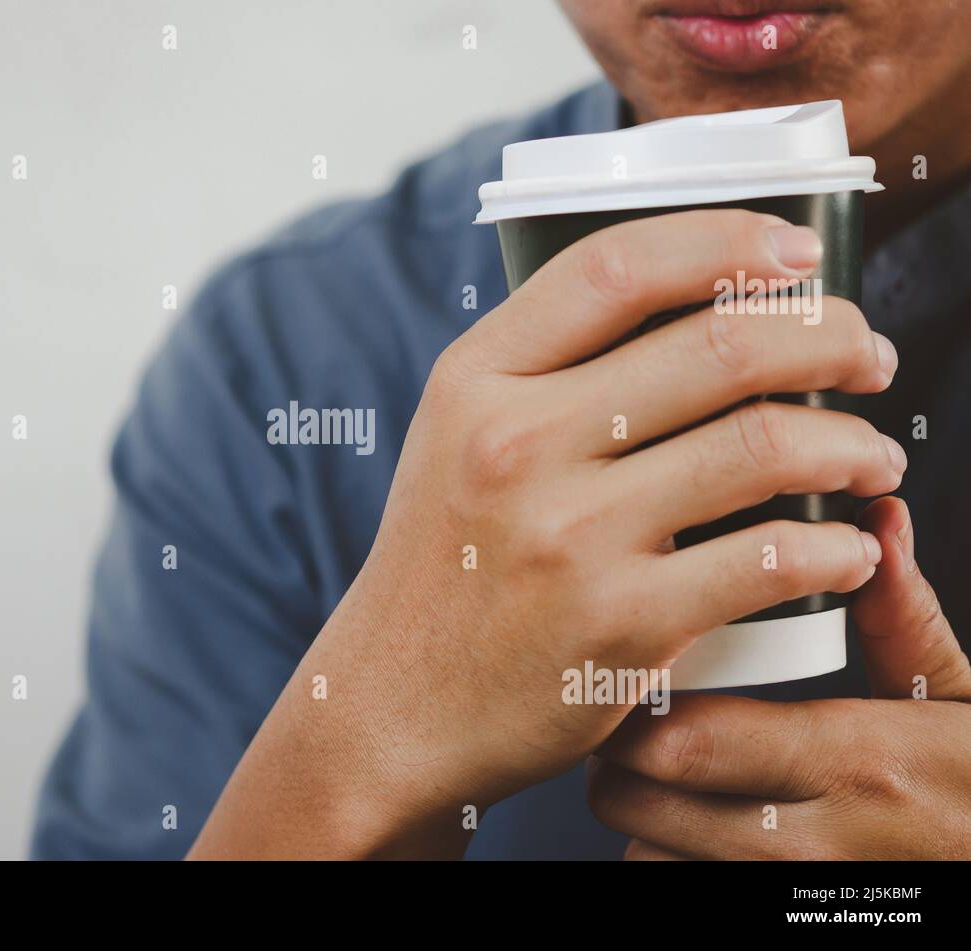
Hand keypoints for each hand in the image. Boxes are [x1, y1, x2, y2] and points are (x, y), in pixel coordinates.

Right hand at [191, 210, 901, 857]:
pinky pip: (768, 562)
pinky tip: (845, 551)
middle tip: (865, 354)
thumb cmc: (441, 566)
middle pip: (717, 346)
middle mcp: (516, 445)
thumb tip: (691, 309)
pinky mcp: (617, 627)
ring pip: (763, 447)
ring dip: (853, 443)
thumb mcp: (453, 440)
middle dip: (828, 335)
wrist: (392, 705)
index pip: (616, 268)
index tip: (798, 251)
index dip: (728, 241)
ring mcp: (568, 537)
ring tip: (872, 456)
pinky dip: (836, 551)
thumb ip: (540, 370)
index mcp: (475, 382)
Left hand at [588, 497, 970, 858]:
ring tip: (661, 771)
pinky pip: (674, 884)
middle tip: (622, 714)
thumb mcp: (956, 701)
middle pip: (640, 797)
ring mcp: (786, 890)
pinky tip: (694, 821)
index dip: (635, 701)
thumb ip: (903, 620)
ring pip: (647, 852)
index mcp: (849, 762)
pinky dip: (666, 853)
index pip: (685, 735)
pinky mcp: (776, 920)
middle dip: (611, 754)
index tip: (630, 665)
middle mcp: (808, 841)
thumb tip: (881, 528)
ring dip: (638, 809)